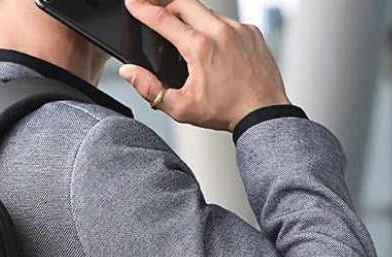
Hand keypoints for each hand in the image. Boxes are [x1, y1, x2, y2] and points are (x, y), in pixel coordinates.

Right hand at [118, 0, 290, 131]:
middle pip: (185, 3)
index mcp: (199, 48)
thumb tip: (130, 72)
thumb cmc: (225, 111)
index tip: (133, 3)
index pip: (163, 20)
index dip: (143, 10)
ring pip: (207, 11)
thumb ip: (150, 88)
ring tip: (188, 40)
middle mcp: (220, 31)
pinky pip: (227, 22)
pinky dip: (215, 30)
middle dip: (168, 7)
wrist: (261, 112)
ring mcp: (238, 28)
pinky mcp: (251, 31)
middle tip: (159, 18)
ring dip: (193, 19)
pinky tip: (214, 50)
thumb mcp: (180, 106)